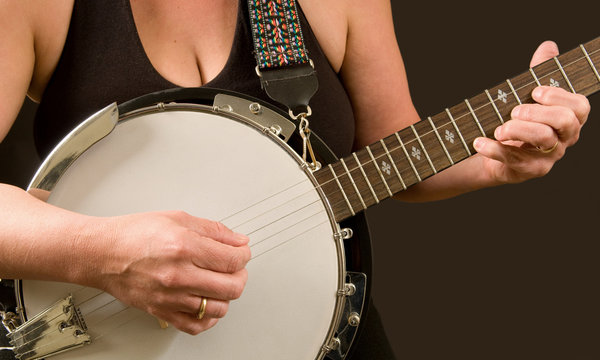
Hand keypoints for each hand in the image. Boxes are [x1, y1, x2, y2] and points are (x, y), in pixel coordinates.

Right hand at [88, 211, 250, 334]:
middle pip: (232, 286)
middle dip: (240, 275)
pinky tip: (207, 303)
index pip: (233, 259)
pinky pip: (196, 326)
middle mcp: (179, 275)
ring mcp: (171, 297)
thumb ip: (214, 230)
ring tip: (219, 282)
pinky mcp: (162, 311)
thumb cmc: (134, 234)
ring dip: (226, 295)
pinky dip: (208, 318)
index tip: (242, 252)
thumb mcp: (178, 219)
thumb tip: (239, 241)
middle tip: (234, 267)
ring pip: (219, 308)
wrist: (101, 253)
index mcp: (184, 247)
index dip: (244, 255)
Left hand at [473, 41, 589, 183]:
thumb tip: (548, 46)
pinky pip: (514, 160)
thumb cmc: (517, 122)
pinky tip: (479, 142)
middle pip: (565, 122)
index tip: (535, 92)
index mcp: (568, 120)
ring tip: (499, 128)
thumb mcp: (526, 97)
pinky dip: (494, 149)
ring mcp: (549, 157)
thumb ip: (539, 72)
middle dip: (538, 112)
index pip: (580, 107)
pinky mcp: (530, 170)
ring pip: (544, 140)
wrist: (494, 154)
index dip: (560, 97)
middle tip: (514, 111)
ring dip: (518, 130)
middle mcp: (564, 139)